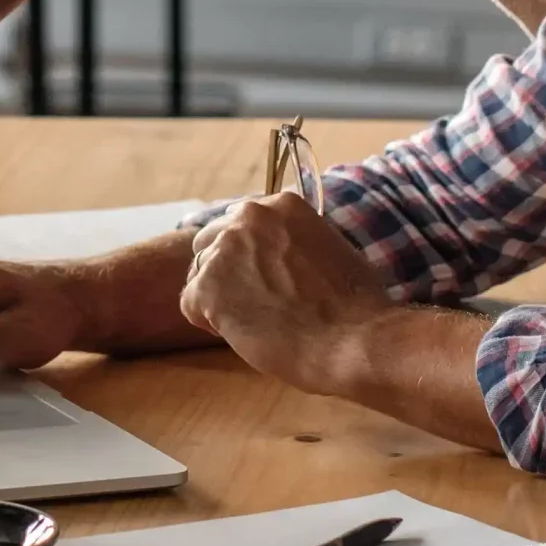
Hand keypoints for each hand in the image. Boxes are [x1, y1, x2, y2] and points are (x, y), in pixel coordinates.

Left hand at [180, 190, 390, 391]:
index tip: (267, 280)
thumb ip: (294, 242)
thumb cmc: (355, 306)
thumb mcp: (329, 248)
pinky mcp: (208, 285)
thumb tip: (278, 255)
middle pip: (210, 242)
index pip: (241, 224)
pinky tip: (246, 334)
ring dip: (220, 299)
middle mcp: (249, 216)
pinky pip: (190, 305)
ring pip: (199, 275)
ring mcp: (225, 249)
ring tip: (256, 322)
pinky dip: (210, 324)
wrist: (352, 340)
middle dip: (227, 273)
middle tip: (257, 304)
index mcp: (282, 204)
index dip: (249, 257)